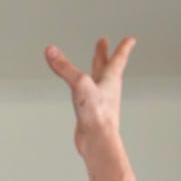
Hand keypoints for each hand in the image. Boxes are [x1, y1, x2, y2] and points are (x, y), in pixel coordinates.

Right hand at [45, 36, 135, 155]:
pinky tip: (81, 94)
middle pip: (106, 66)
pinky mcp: (91, 114)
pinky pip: (89, 97)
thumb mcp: (78, 84)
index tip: (130, 40)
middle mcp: (107, 89)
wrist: (98, 140)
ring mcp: (100, 102)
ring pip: (98, 81)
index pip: (119, 57)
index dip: (123, 47)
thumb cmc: (96, 114)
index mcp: (110, 78)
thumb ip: (64, 67)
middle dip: (104, 54)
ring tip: (93, 67)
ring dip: (96, 71)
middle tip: (102, 43)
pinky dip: (85, 90)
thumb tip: (50, 51)